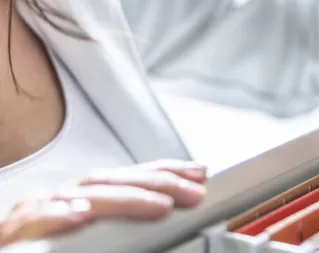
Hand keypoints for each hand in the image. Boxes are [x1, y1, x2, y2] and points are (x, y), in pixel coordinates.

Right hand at [0, 160, 206, 246]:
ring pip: (82, 197)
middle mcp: (63, 199)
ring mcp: (37, 213)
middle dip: (158, 183)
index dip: (166, 171)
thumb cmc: (50, 248)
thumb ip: (122, 227)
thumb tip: (165, 214)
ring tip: (160, 205)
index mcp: (84, 198)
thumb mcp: (94, 235)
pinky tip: (79, 214)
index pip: (130, 178)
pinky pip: (34, 221)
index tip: (201, 172)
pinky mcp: (14, 232)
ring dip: (123, 199)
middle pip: (113, 181)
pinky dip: (56, 216)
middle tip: (194, 191)